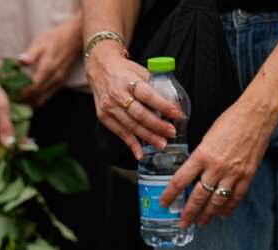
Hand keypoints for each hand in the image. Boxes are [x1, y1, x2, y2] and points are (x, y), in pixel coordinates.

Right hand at [0, 70, 13, 158]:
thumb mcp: (2, 109)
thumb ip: (5, 129)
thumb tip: (10, 146)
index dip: (6, 155)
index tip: (18, 148)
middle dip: (10, 151)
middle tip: (26, 142)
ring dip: (7, 145)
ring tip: (20, 137)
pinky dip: (0, 140)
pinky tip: (9, 132)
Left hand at [18, 16, 80, 106]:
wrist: (74, 38)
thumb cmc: (55, 38)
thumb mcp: (40, 42)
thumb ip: (31, 54)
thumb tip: (20, 62)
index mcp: (48, 67)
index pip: (33, 87)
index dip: (21, 92)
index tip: (10, 91)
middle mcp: (54, 78)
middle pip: (36, 96)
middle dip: (22, 98)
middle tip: (10, 95)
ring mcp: (59, 82)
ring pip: (41, 100)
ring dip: (28, 101)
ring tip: (17, 96)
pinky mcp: (60, 84)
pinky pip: (46, 97)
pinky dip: (35, 99)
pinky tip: (27, 94)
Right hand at [84, 40, 180, 160]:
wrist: (99, 68)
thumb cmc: (124, 70)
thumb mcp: (140, 70)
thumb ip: (154, 85)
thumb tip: (174, 103)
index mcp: (128, 80)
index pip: (148, 95)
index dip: (163, 106)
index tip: (178, 114)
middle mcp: (117, 94)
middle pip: (139, 114)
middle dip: (157, 125)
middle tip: (171, 133)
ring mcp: (109, 107)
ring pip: (131, 126)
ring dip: (148, 136)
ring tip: (162, 144)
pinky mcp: (104, 117)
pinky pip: (120, 133)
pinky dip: (131, 144)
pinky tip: (140, 153)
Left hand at [161, 99, 276, 227]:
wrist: (257, 115)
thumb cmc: (231, 120)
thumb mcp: (208, 136)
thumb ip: (200, 156)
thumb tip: (193, 171)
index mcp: (202, 155)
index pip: (180, 181)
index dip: (170, 195)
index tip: (164, 203)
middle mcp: (215, 167)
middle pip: (198, 197)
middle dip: (188, 213)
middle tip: (182, 223)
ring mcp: (232, 174)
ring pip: (216, 202)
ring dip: (207, 215)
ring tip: (201, 223)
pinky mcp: (247, 176)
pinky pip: (235, 198)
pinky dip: (228, 209)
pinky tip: (222, 215)